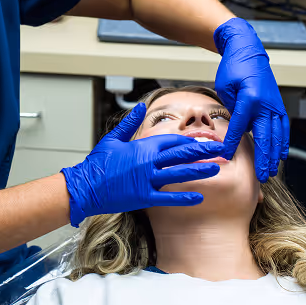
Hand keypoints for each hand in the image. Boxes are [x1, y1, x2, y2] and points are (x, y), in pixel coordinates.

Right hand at [62, 102, 230, 226]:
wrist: (84, 186)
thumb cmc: (97, 163)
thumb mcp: (113, 138)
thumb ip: (129, 122)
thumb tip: (140, 107)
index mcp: (142, 146)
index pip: (172, 140)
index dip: (189, 141)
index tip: (203, 141)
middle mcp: (148, 161)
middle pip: (181, 154)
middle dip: (202, 151)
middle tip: (221, 150)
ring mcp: (147, 179)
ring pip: (179, 173)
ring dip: (199, 170)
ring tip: (216, 168)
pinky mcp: (144, 196)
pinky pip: (168, 197)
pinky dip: (184, 197)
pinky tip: (199, 196)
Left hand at [213, 18, 289, 181]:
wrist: (248, 51)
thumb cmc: (233, 68)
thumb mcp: (224, 87)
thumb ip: (231, 108)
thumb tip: (237, 128)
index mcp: (249, 98)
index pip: (240, 126)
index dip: (233, 143)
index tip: (226, 156)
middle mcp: (265, 104)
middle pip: (264, 136)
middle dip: (262, 158)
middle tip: (260, 176)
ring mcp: (275, 105)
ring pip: (276, 135)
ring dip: (274, 155)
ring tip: (271, 172)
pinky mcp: (279, 105)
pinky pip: (283, 128)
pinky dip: (283, 143)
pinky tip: (281, 155)